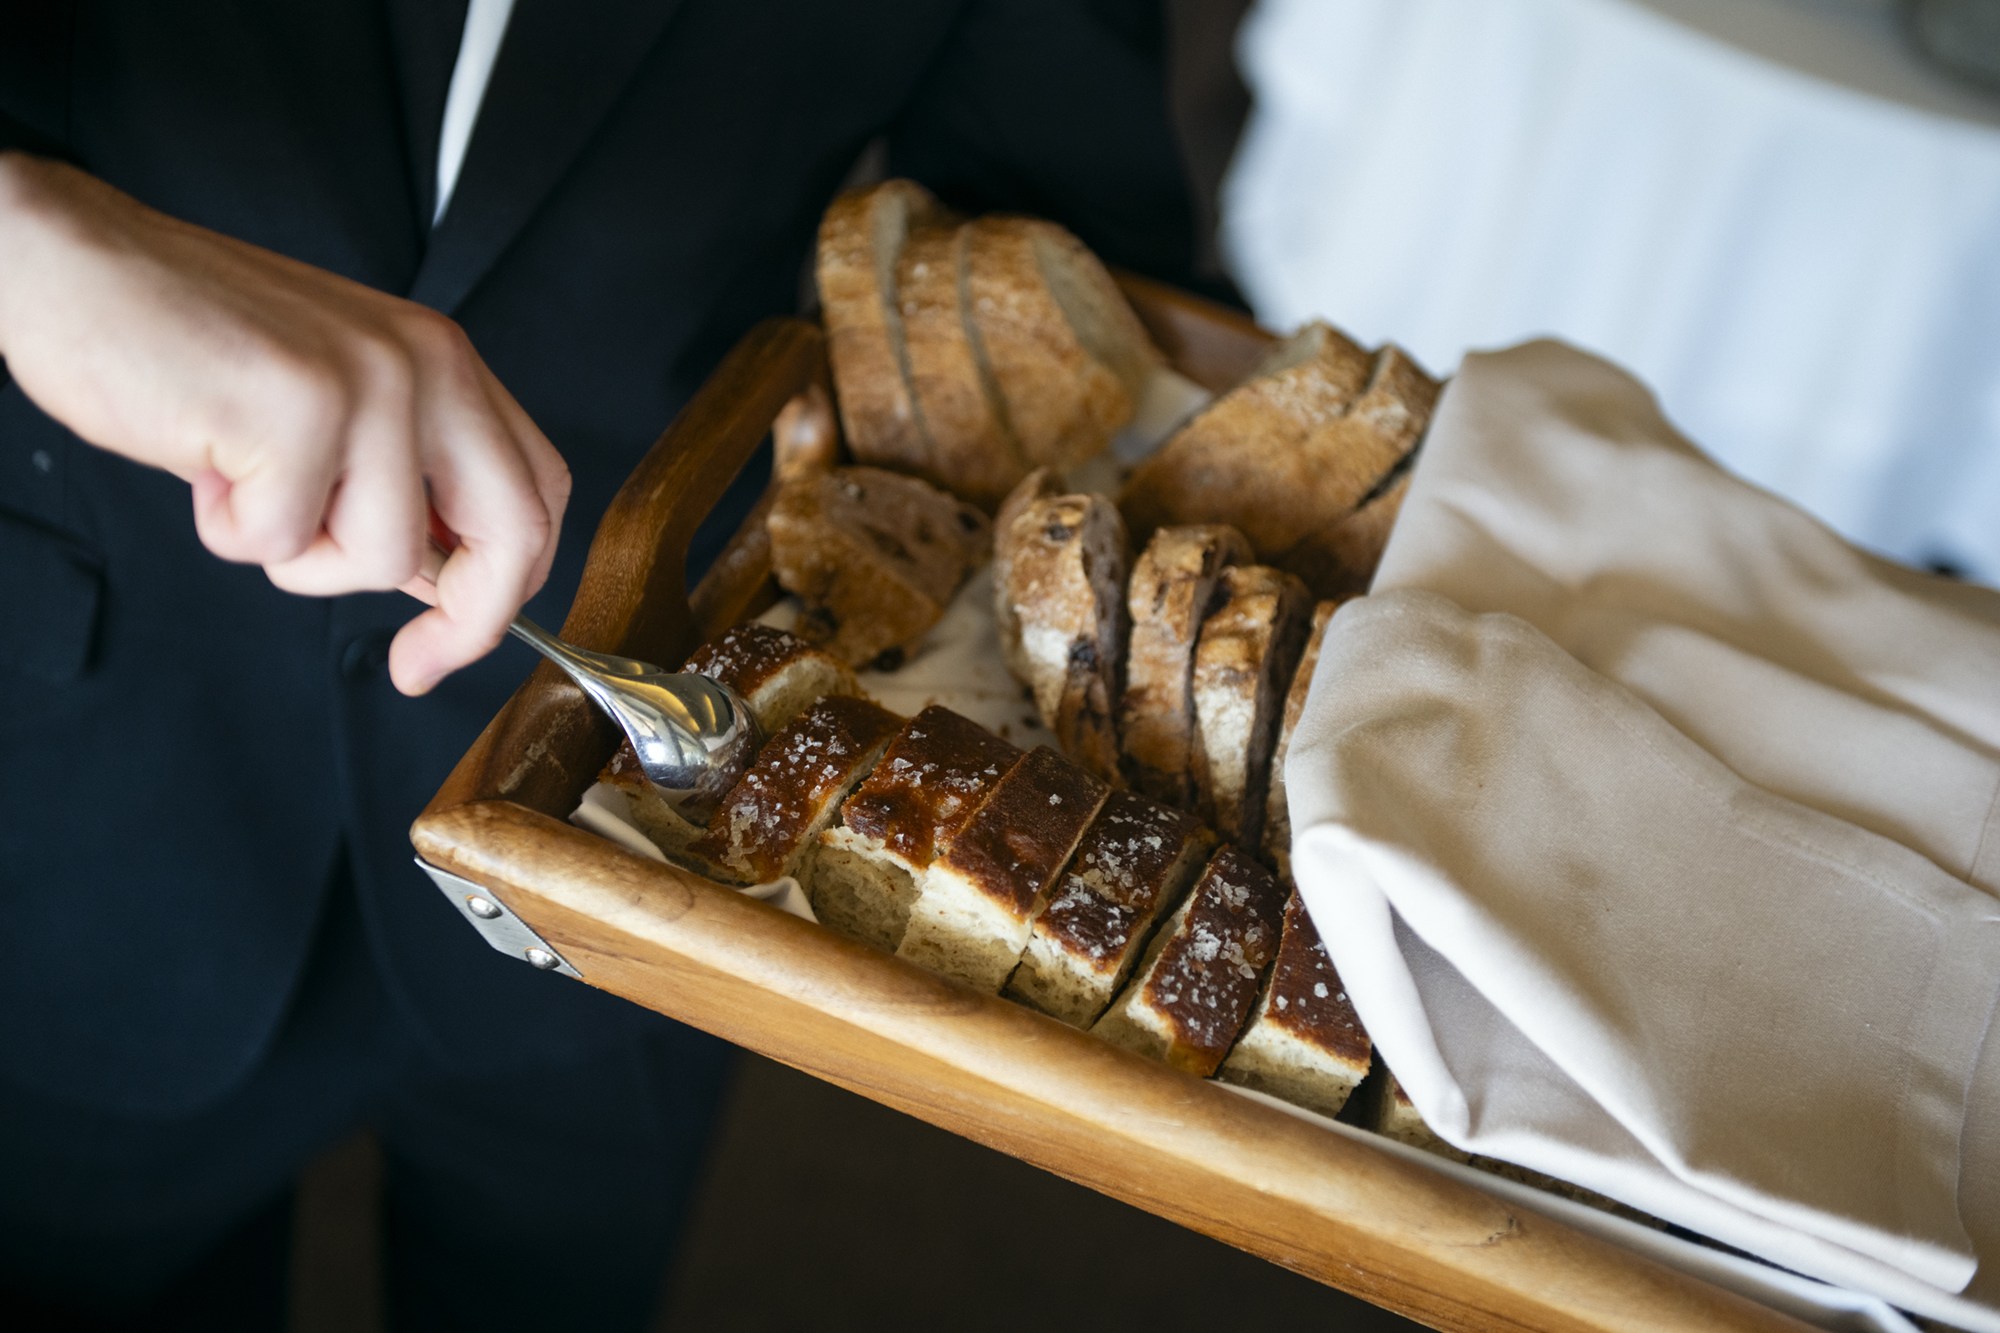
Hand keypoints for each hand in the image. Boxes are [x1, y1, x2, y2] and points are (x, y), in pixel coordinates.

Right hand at [0, 152, 570, 694]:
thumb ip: (399, 481)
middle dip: (469, 623)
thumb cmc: (188, 344)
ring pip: (382, 556)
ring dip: (297, 553)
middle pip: (513, 532)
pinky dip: (230, 529)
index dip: (515, 584)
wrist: (71, 268)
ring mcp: (368, 382)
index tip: (459, 639)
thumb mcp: (330, 406)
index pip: (538, 490)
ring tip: (241, 477)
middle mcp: (426, 363)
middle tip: (413, 666)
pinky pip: (284, 542)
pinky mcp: (298, 408)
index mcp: (443, 360)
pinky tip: (202, 458)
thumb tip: (442, 582)